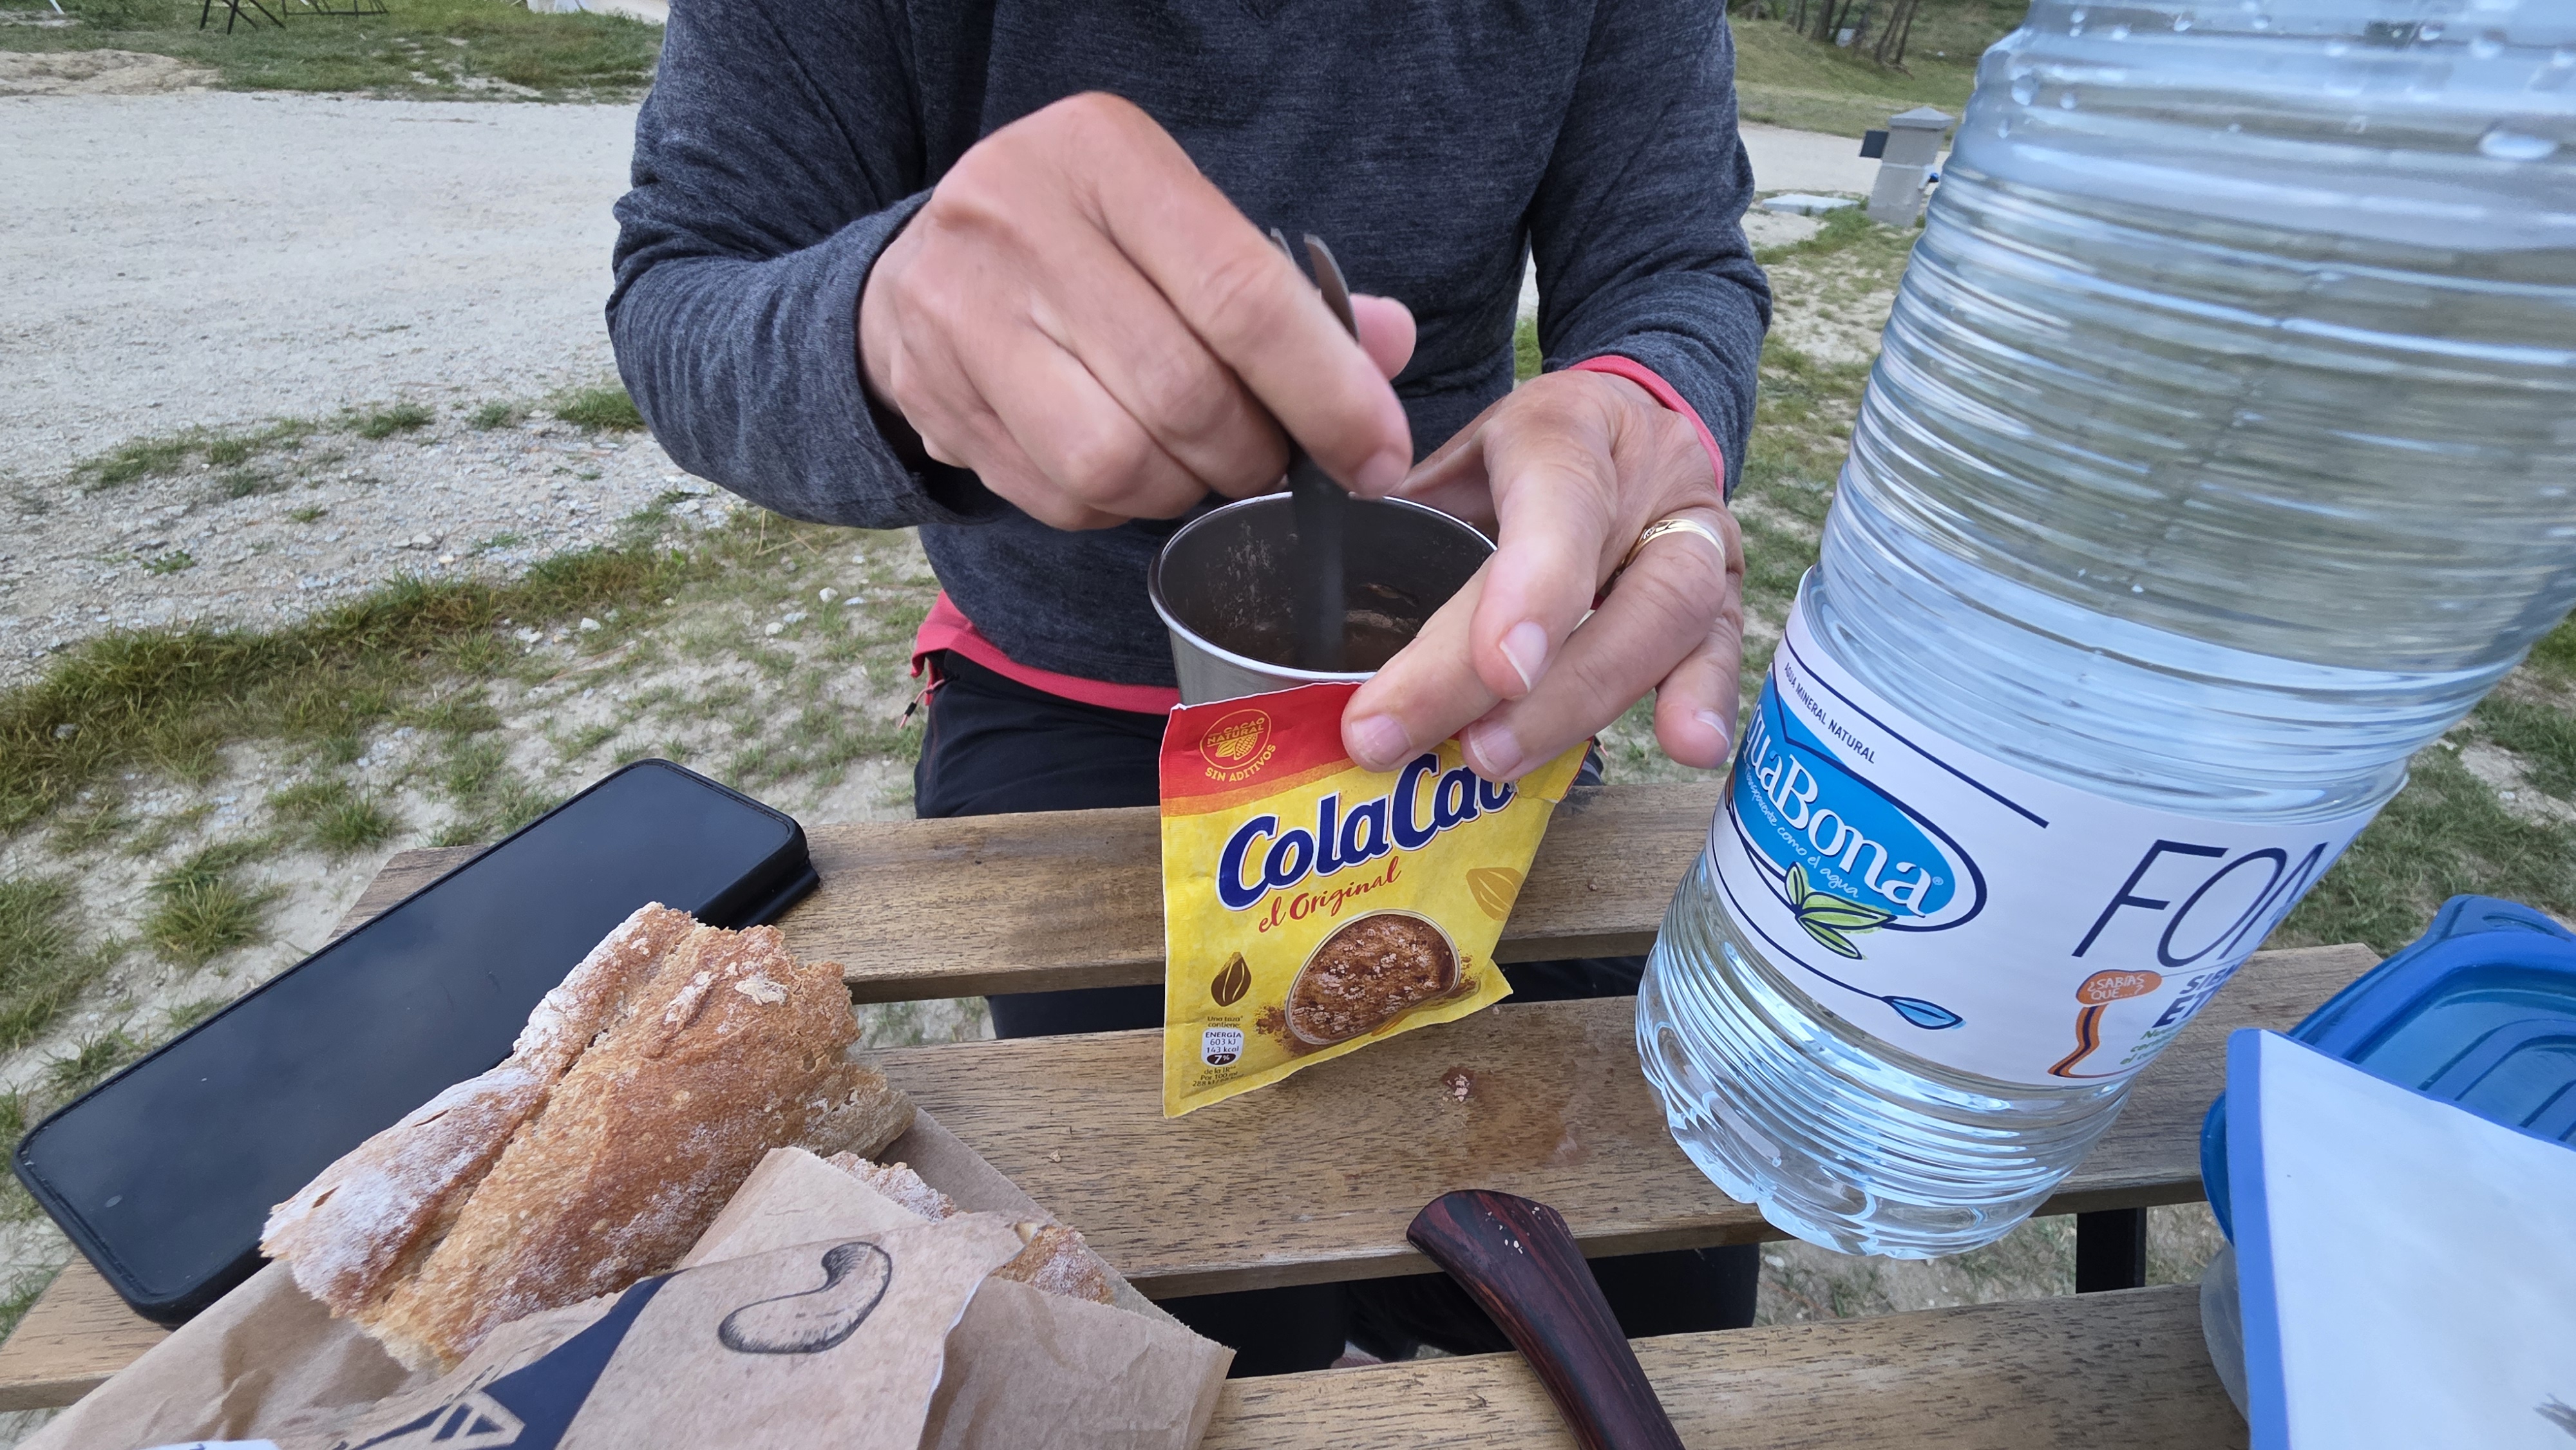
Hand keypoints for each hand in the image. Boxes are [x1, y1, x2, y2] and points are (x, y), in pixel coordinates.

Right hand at [858, 92, 1416, 529]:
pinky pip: (1061, 498)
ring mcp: (960, 309)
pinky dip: (1116, 507)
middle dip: (1253, 453)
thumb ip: (1287, 292)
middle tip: (1271, 459)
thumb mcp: (1181, 225)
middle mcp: (1018, 220)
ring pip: (1115, 460)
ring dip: (1184, 489)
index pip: (1243, 296)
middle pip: (1183, 393)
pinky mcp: (930, 392)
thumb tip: (1389, 349)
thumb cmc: (1086, 244)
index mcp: (1103, 155)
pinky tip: (1124, 467)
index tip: (1378, 457)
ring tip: (1196, 462)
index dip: (1328, 395)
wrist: (925, 260)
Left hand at [1341, 370, 1743, 780]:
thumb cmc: (1513, 459)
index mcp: (1564, 425)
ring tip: (1501, 763)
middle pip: (1605, 583)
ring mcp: (1696, 535)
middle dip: (1525, 685)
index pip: (1557, 496)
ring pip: (1667, 620)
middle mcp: (1645, 475)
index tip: (1497, 671)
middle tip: (1448, 750)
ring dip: (1585, 705)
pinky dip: (1703, 698)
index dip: (1533, 586)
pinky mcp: (1725, 591)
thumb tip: (1288, 585)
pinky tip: (1684, 746)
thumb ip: (1390, 509)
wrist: (1622, 426)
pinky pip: (1722, 647)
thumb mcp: (1452, 454)